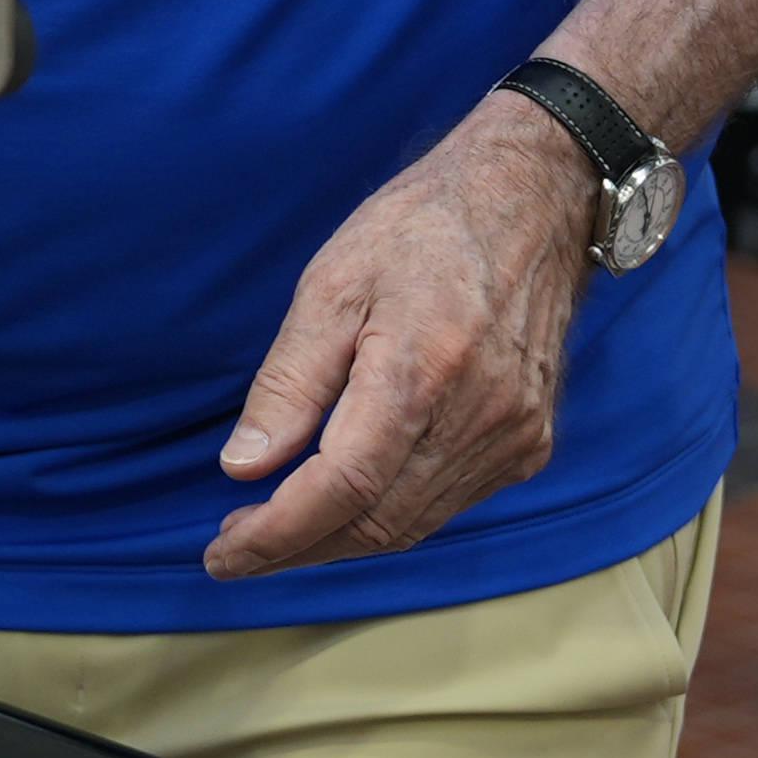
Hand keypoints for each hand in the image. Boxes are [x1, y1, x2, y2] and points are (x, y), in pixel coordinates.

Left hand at [207, 94, 591, 577]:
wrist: (533, 201)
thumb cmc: (421, 229)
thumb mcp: (330, 284)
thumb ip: (288, 382)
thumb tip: (243, 465)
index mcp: (422, 371)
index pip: (344, 487)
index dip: (279, 533)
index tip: (223, 555)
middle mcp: (480, 416)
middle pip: (378, 522)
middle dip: (299, 548)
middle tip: (236, 548)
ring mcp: (514, 434)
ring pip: (414, 523)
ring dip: (340, 540)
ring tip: (276, 531)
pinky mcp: (531, 440)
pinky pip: (449, 502)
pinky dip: (390, 515)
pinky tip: (346, 502)